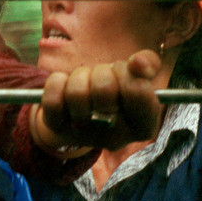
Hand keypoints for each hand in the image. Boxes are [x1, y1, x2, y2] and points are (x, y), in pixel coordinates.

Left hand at [39, 50, 161, 151]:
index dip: (128, 73)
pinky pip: (52, 99)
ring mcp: (85, 136)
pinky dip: (57, 82)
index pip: (137, 91)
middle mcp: (116, 137)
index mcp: (142, 126)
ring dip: (80, 77)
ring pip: (77, 93)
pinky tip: (66, 86)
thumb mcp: (138, 76)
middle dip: (102, 73)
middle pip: (104, 89)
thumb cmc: (117, 89)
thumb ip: (149, 64)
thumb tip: (138, 63)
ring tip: (86, 83)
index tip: (127, 73)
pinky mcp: (59, 129)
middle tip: (104, 78)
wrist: (88, 109)